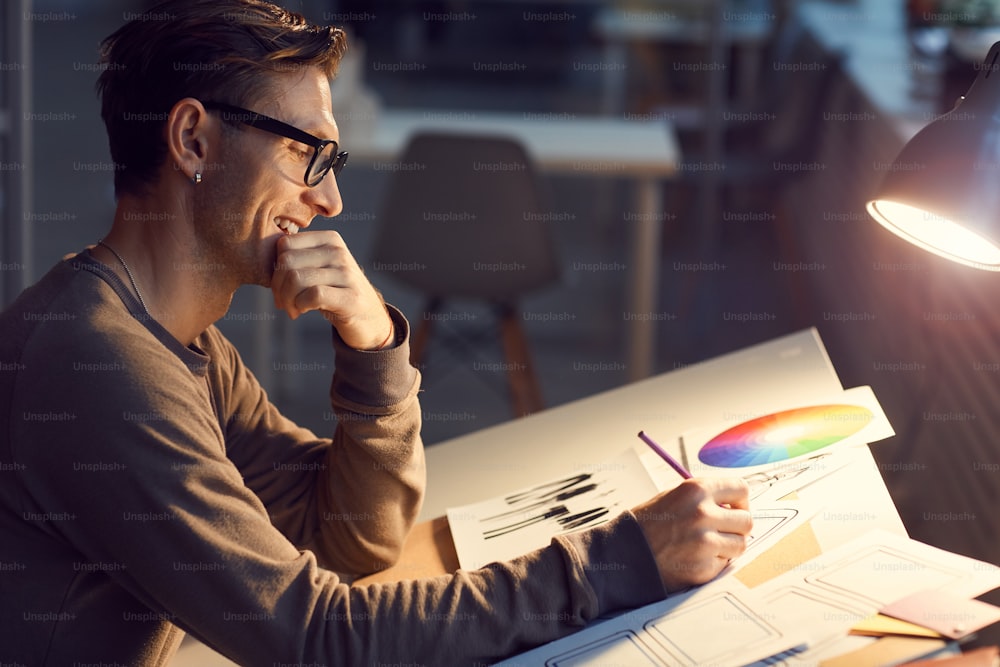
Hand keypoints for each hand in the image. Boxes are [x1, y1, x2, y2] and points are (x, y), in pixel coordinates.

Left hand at [271, 231, 392, 349]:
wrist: (368, 318)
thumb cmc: (335, 293)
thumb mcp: (318, 269)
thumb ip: (296, 259)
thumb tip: (263, 261)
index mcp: (329, 239)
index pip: (285, 244)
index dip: (275, 268)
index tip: (280, 288)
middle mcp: (339, 252)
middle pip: (287, 261)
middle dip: (277, 286)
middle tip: (282, 303)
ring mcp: (347, 274)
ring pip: (296, 278)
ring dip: (287, 299)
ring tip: (292, 309)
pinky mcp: (351, 297)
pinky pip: (313, 295)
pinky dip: (300, 306)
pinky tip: (301, 311)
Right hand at [632, 477, 751, 591]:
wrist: (624, 554)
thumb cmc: (648, 524)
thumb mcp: (674, 497)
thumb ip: (705, 498)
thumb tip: (735, 505)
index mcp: (696, 490)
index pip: (741, 489)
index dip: (740, 500)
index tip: (735, 508)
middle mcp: (703, 514)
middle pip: (747, 520)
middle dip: (737, 526)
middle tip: (722, 531)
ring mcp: (705, 543)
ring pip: (740, 545)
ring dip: (728, 546)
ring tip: (705, 546)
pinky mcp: (704, 568)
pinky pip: (724, 565)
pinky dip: (713, 563)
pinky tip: (693, 559)